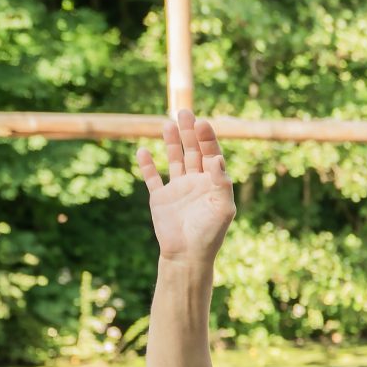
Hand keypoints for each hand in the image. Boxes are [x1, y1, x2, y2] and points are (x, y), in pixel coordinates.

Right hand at [136, 111, 236, 262]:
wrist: (187, 255)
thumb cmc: (209, 234)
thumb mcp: (222, 208)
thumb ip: (221, 183)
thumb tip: (217, 158)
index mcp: (213, 184)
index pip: (211, 155)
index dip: (207, 139)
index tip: (202, 123)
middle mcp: (196, 183)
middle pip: (193, 152)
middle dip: (189, 132)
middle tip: (184, 111)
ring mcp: (177, 189)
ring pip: (175, 160)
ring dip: (172, 142)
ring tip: (167, 124)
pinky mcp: (160, 198)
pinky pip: (152, 178)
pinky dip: (147, 165)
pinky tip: (143, 151)